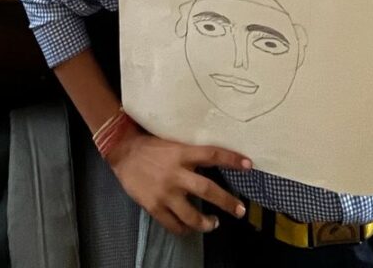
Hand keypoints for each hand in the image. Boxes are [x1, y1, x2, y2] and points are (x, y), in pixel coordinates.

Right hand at [108, 128, 248, 236]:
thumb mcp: (173, 143)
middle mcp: (176, 173)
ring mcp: (165, 192)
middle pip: (207, 190)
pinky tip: (190, 228)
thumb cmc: (150, 145)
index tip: (249, 165)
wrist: (122, 152)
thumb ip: (190, 153)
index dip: (232, 159)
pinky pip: (173, 224)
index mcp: (181, 153)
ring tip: (214, 223)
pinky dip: (185, 229)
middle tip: (239, 210)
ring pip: (191, 215)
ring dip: (206, 223)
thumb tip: (215, 160)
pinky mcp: (154, 206)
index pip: (212, 155)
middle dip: (226, 202)